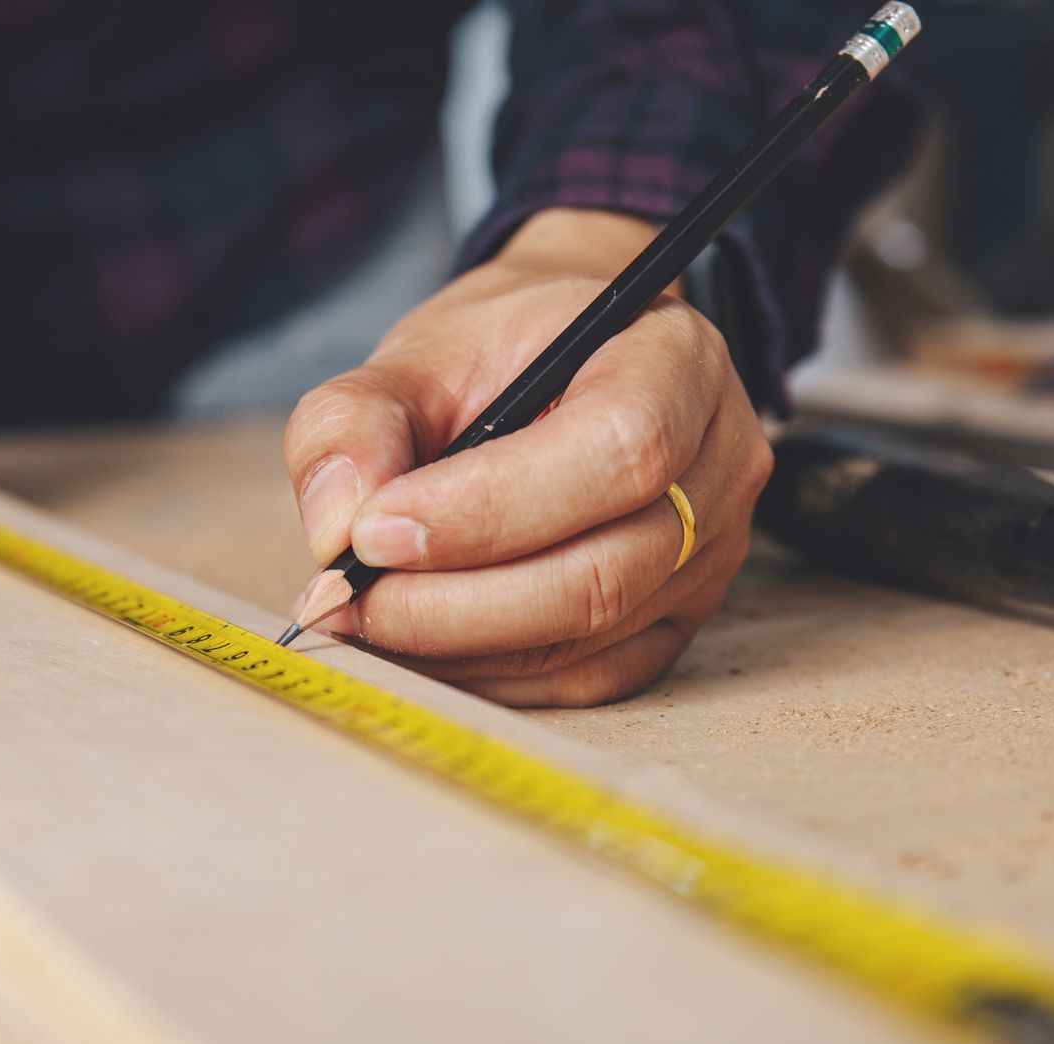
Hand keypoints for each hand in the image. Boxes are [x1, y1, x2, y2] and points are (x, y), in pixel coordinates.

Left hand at [282, 209, 770, 707]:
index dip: (487, 510)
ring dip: (457, 647)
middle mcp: (718, 466)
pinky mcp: (676, 622)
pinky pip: (586, 678)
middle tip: (348, 600)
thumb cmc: (499, 356)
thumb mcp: (416, 354)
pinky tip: (419, 644)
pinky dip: (488, 673)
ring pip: (590, 638)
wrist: (561, 365)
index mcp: (677, 364)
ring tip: (363, 620)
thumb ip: (355, 422)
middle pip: (603, 571)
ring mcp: (709, 556)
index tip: (370, 530)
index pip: (614, 452)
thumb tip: (335, 526)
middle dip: (454, 604)